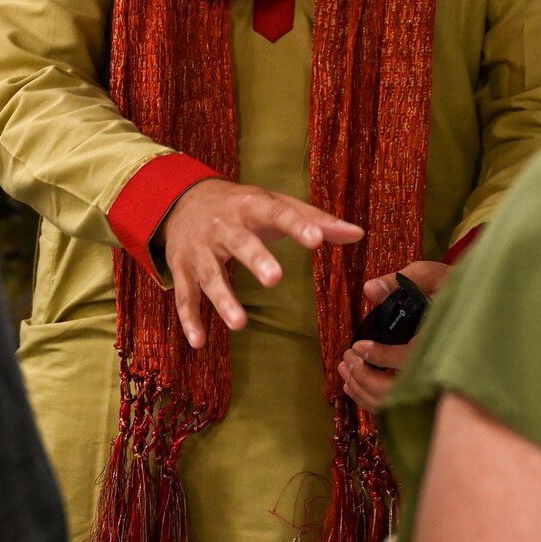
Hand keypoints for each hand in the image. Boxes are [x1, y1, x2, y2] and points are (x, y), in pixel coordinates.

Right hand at [159, 179, 362, 348]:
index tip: (317, 239)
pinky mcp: (182, 267)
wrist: (183, 200)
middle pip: (240, 242)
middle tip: (275, 279)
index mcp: (251, 206)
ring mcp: (199, 248)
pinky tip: (199, 342)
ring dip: (223, 299)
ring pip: (210, 274)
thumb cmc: (242, 206)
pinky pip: (185, 295)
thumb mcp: (276, 204)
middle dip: (256, 259)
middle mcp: (223, 226)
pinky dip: (189, 319)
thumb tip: (358, 234)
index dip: (297, 226)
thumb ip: (315, 220)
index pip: (277, 214)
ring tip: (240, 324)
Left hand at [338, 259, 453, 414]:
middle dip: (364, 377)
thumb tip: (369, 290)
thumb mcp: (430, 275)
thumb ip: (400, 280)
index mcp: (442, 340)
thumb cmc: (454, 288)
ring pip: (394, 403)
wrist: (480, 309)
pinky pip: (396, 407)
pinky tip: (354, 386)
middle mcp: (440, 367)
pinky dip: (371, 400)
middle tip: (347, 359)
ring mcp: (434, 384)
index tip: (358, 346)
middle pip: (397, 390)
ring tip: (345, 370)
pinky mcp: (425, 391)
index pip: (409, 358)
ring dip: (363, 390)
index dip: (380, 356)